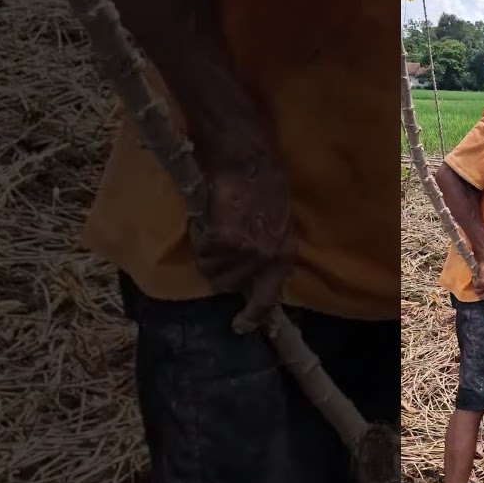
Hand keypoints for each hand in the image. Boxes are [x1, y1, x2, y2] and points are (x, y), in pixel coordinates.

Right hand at [189, 150, 296, 327]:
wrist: (247, 157)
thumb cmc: (264, 179)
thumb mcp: (278, 218)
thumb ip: (268, 244)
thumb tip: (253, 265)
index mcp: (284, 253)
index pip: (269, 296)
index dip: (254, 314)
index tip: (241, 325)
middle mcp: (267, 258)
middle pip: (228, 284)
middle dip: (219, 266)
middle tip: (219, 240)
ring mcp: (246, 252)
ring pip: (211, 271)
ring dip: (207, 251)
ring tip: (215, 225)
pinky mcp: (224, 242)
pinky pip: (202, 251)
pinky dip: (199, 235)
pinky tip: (209, 217)